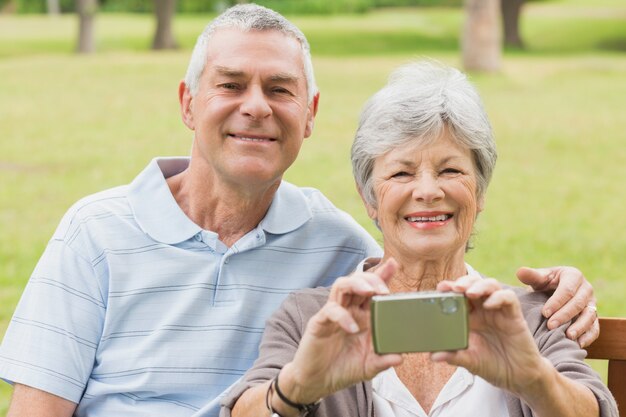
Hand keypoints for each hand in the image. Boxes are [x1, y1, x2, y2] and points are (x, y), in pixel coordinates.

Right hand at [280, 259, 402, 404]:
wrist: (317, 382)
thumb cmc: (342, 369)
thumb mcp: (368, 367)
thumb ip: (383, 361)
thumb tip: (400, 357)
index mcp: (363, 316)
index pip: (373, 290)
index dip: (382, 275)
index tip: (393, 264)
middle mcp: (349, 310)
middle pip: (358, 281)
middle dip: (372, 278)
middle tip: (384, 289)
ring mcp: (333, 314)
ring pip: (342, 286)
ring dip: (356, 284)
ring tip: (369, 292)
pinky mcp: (319, 322)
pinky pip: (330, 310)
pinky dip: (342, 316)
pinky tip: (352, 328)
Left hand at [434, 276, 549, 394]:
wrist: (518, 377)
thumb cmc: (493, 365)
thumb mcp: (470, 362)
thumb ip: (454, 356)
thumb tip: (433, 356)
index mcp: (470, 317)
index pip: (459, 295)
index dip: (450, 289)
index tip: (440, 288)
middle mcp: (483, 310)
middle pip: (474, 284)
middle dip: (464, 282)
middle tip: (454, 288)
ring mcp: (499, 311)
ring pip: (491, 285)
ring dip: (480, 285)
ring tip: (469, 293)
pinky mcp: (515, 316)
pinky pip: (509, 298)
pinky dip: (498, 297)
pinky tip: (489, 305)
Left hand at [516, 266, 598, 346]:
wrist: (553, 292)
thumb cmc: (545, 284)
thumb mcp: (539, 278)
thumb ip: (531, 276)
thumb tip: (520, 272)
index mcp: (574, 275)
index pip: (567, 290)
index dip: (556, 302)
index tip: (544, 313)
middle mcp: (586, 289)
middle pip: (578, 303)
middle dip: (565, 315)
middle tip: (551, 326)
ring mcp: (592, 303)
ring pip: (590, 316)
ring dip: (580, 327)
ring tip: (568, 336)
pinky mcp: (594, 317)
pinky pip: (595, 328)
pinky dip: (588, 336)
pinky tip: (578, 344)